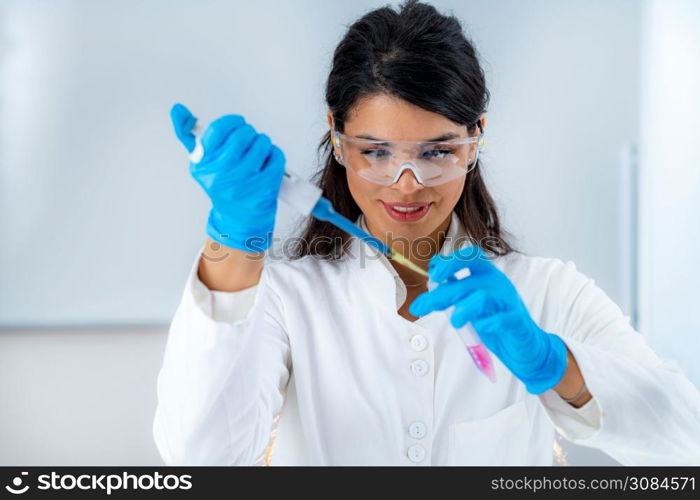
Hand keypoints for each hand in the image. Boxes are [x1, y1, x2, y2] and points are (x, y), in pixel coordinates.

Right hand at [170, 103, 285, 251]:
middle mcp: (221, 175)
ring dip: (262, 143)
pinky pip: (276, 156)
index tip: (237, 123)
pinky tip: (267, 164)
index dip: (232, 122)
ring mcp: (244, 182)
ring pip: (262, 142)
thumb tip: (178, 110)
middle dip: (249, 133)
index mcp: (202, 166)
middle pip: (243, 133)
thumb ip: (188, 135)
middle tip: (247, 143)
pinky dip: (274, 156)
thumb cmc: (222, 187)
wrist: (239, 220)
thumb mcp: (202, 163)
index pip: (218, 129)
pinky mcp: (265, 187)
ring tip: (257, 155)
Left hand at [409, 246, 567, 393]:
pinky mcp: (517, 322)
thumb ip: (455, 290)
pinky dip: (487, 324)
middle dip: (441, 294)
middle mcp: (498, 284)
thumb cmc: (496, 322)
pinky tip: (480, 328)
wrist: (526, 346)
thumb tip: (431, 280)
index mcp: (487, 275)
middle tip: (421, 307)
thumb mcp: (472, 302)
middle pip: (467, 282)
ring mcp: (509, 302)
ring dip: (463, 309)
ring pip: (482, 298)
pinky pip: (501, 319)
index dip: (449, 262)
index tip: (432, 275)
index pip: (470, 257)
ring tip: (455, 322)